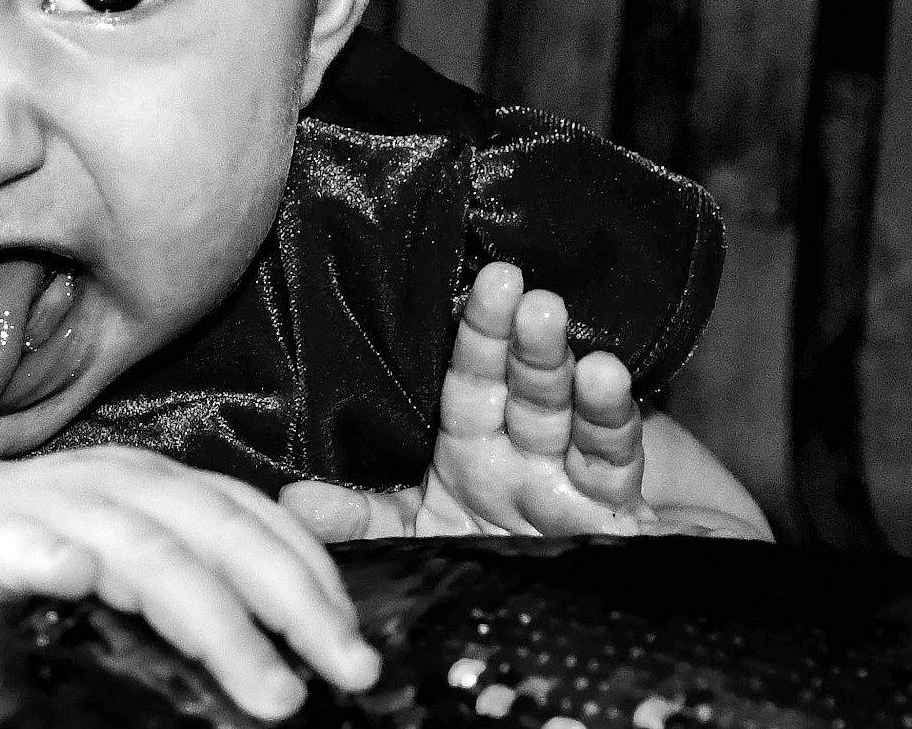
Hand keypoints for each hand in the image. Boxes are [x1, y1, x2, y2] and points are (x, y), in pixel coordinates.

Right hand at [0, 445, 380, 719]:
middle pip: (219, 532)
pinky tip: (78, 582)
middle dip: (293, 603)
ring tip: (266, 685)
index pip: (253, 520)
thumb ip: (207, 559)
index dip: (314, 577)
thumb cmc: (20, 550)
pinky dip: (54, 561)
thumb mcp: (129, 548)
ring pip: (145, 553)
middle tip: (347, 672)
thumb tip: (317, 576)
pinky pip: (23, 548)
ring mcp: (46, 510)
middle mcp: (110, 485)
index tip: (359, 649)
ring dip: (213, 616)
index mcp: (153, 487)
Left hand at [281, 261, 670, 539]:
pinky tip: (609, 379)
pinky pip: (615, 467)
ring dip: (573, 379)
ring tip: (566, 333)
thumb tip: (292, 500)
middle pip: (526, 386)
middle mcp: (525, 456)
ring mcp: (574, 484)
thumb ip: (363, 519)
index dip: (482, 332)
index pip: (474, 379)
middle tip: (523, 292)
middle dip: (526, 341)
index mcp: (474, 450)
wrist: (553, 632)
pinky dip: (612, 424)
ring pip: (575, 418)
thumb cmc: (478, 569)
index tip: (491, 280)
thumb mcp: (417, 541)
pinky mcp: (619, 521)